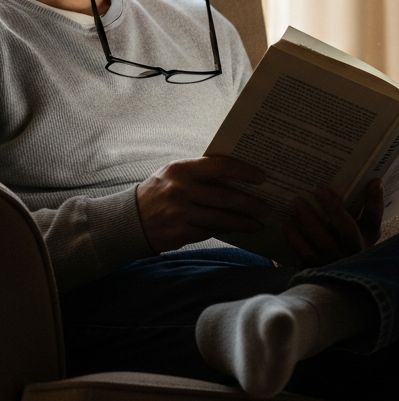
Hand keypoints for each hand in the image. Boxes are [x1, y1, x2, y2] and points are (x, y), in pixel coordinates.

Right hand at [135, 156, 268, 252]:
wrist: (130, 219)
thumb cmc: (161, 191)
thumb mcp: (175, 174)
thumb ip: (201, 172)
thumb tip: (240, 175)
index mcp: (181, 169)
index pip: (220, 166)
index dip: (244, 171)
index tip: (262, 178)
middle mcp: (180, 190)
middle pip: (226, 197)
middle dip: (251, 203)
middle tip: (266, 207)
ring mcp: (179, 213)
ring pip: (221, 219)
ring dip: (243, 222)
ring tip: (257, 223)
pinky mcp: (179, 233)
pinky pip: (210, 232)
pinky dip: (225, 230)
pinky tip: (236, 230)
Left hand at [284, 179, 383, 266]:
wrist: (332, 274)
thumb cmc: (342, 240)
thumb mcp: (356, 227)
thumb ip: (355, 207)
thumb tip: (357, 179)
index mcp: (367, 236)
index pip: (374, 218)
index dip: (375, 201)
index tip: (374, 181)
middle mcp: (355, 249)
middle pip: (348, 230)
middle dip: (334, 209)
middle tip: (318, 189)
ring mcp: (337, 260)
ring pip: (324, 242)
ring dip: (310, 220)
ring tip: (297, 201)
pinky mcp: (319, 268)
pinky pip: (306, 253)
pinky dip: (296, 237)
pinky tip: (288, 222)